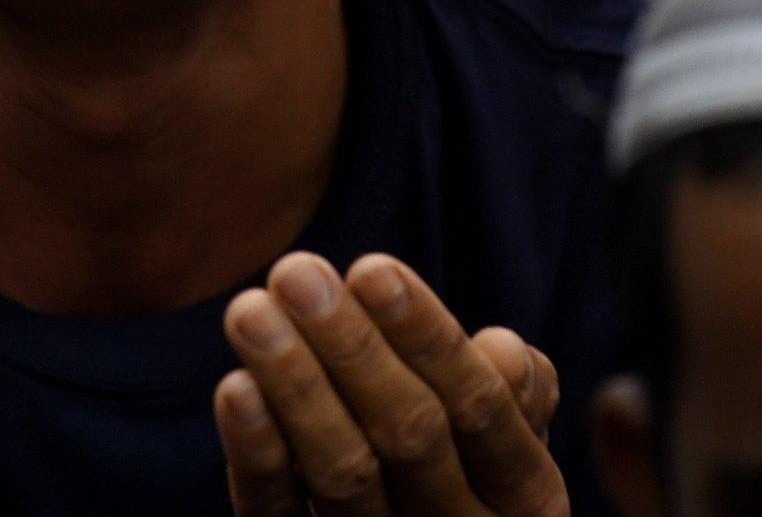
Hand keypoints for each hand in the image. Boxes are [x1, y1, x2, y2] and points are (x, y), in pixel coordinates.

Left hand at [217, 252, 564, 515]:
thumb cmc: (465, 457)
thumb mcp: (506, 429)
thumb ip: (515, 389)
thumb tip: (501, 348)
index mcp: (525, 495)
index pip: (480, 408)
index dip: (426, 338)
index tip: (371, 269)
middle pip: (409, 436)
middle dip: (351, 346)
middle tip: (296, 272)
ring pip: (343, 474)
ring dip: (295, 384)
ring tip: (251, 309)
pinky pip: (279, 514)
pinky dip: (258, 452)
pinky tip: (236, 387)